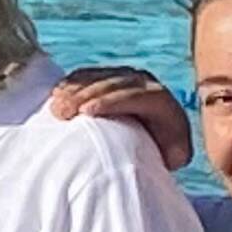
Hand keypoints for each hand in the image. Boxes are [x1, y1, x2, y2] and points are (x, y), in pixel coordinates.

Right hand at [47, 65, 191, 171]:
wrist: (161, 135)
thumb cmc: (165, 151)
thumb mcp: (176, 155)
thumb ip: (175, 154)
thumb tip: (168, 157)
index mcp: (162, 101)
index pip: (135, 96)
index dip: (110, 102)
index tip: (85, 112)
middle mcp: (145, 83)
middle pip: (113, 84)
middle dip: (85, 95)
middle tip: (62, 110)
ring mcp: (126, 77)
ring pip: (98, 77)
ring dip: (74, 89)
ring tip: (55, 105)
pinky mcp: (110, 76)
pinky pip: (89, 74)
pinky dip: (72, 83)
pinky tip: (57, 93)